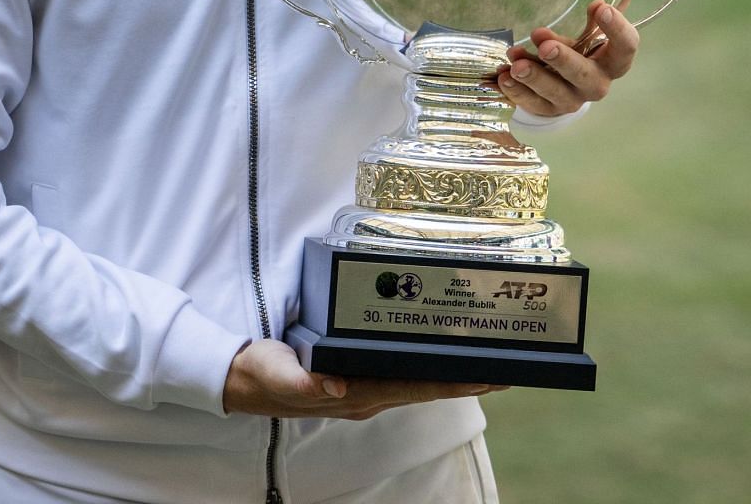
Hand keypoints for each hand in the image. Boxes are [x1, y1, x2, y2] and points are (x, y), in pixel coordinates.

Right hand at [222, 339, 503, 419]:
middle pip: (429, 386)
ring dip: (452, 373)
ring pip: (419, 381)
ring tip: (487, 360)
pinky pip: (403, 372)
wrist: (241, 378)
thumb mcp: (277, 375)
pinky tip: (441, 355)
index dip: (456, 383)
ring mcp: (365, 388)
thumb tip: (335, 387)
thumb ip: (302, 383)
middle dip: (468, 378)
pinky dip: (428, 365)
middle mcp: (368, 394)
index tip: (491, 376)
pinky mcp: (358, 376)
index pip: (418, 388)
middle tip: (509, 366)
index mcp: (357, 393)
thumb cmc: (262, 374)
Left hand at [490, 0, 658, 117]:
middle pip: (588, 76)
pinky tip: (502, 76)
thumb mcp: (606, 11)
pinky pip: (534, 106)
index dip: (616, 29)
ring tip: (515, 60)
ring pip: (557, 94)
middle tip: (545, 42)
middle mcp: (598, 81)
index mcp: (616, 57)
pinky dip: (518, 93)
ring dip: (535, 77)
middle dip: (566, 61)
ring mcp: (573, 99)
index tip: (599, 5)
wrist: (570, 80)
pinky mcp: (548, 109)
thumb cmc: (591, 38)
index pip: (627, 46)